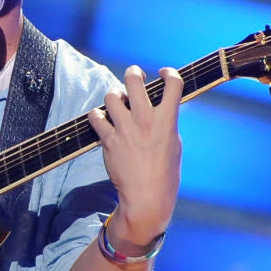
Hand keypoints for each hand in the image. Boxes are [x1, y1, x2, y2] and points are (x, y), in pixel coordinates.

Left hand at [87, 66, 182, 247]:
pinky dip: (97, 115)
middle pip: (134, 80)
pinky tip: (102, 120)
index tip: (164, 74)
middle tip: (134, 76)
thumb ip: (167, 122)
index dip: (169, 73)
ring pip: (111, 95)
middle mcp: (145, 120)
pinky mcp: (109, 140)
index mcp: (167, 121)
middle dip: (133, 73)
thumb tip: (162, 108)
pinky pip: (96, 116)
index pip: (173, 83)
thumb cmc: (164, 174)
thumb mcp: (174, 145)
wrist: (146, 197)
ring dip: (114, 95)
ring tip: (117, 102)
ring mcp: (125, 129)